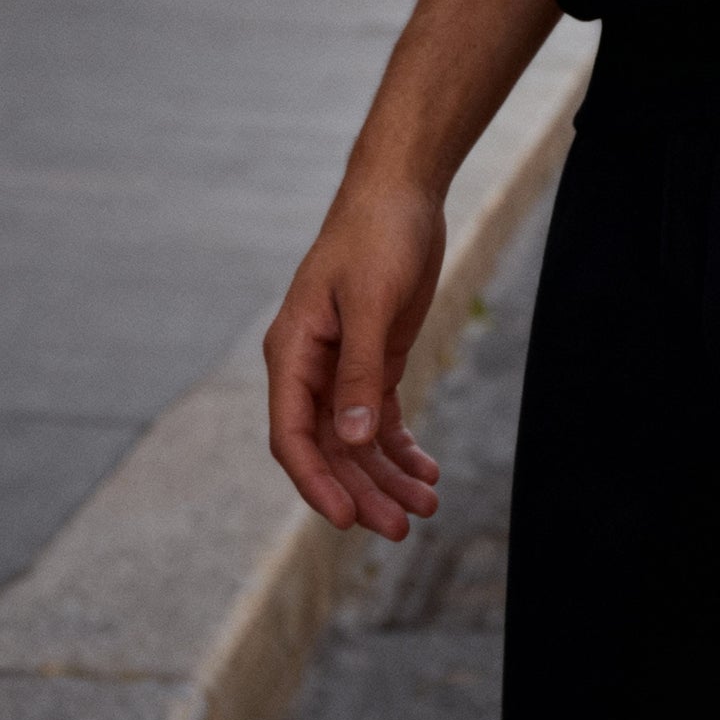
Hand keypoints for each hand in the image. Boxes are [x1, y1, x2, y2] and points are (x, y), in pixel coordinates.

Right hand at [264, 181, 447, 537]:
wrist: (401, 191)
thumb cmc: (377, 236)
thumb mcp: (371, 301)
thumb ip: (360, 370)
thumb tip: (349, 440)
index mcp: (293, 352)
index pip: (292, 436)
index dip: (316, 482)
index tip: (345, 521)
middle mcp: (310, 368)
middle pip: (330, 449)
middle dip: (363, 491)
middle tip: (403, 527)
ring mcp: (342, 367)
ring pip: (357, 441)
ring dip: (386, 476)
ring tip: (426, 506)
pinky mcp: (374, 359)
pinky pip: (380, 418)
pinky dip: (400, 447)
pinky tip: (426, 471)